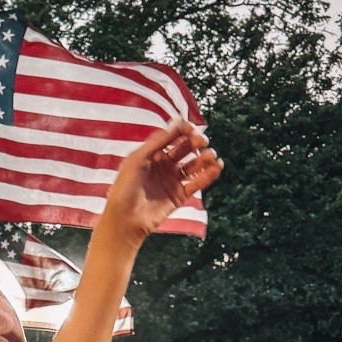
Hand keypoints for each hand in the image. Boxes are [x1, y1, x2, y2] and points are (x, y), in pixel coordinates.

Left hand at [102, 121, 221, 243]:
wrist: (125, 219)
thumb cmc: (125, 188)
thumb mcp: (138, 159)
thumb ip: (158, 141)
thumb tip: (176, 123)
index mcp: (151, 155)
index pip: (171, 137)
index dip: (182, 131)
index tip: (191, 128)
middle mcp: (163, 166)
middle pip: (184, 149)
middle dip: (195, 142)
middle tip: (202, 141)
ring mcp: (171, 181)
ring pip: (193, 165)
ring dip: (204, 158)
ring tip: (211, 155)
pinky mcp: (179, 196)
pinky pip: (197, 182)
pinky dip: (208, 175)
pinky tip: (217, 167)